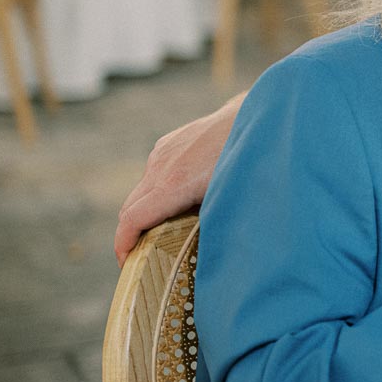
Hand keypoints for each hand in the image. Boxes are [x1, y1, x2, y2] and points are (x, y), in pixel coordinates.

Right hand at [114, 94, 243, 265]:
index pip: (132, 219)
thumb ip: (209, 224)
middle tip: (143, 258)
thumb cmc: (249, 162)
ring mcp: (163, 151)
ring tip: (164, 231)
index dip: (124, 245)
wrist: (258, 117)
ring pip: (142, 190)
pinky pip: (154, 174)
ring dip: (146, 212)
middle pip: (131, 207)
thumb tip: (205, 252)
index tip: (126, 264)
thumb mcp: (230, 200)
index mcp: (174, 184)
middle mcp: (161, 166)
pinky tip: (180, 201)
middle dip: (132, 234)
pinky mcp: (168, 143)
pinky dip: (157, 193)